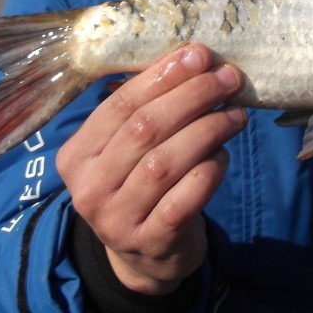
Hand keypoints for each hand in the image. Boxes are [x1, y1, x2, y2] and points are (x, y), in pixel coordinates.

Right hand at [56, 44, 245, 294]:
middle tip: (227, 79)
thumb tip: (194, 58)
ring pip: (165, 162)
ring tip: (235, 114)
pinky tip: (223, 154)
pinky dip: (208, 171)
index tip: (199, 55)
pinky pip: (184, 198)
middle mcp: (90, 187)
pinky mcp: (150, 242)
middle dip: (191, 96)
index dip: (162, 76)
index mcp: (78, 154)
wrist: (144, 257)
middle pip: (144, 129)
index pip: (120, 105)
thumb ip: (147, 111)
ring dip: (207, 129)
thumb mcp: (126, 150)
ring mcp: (117, 219)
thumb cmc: (138, 185)